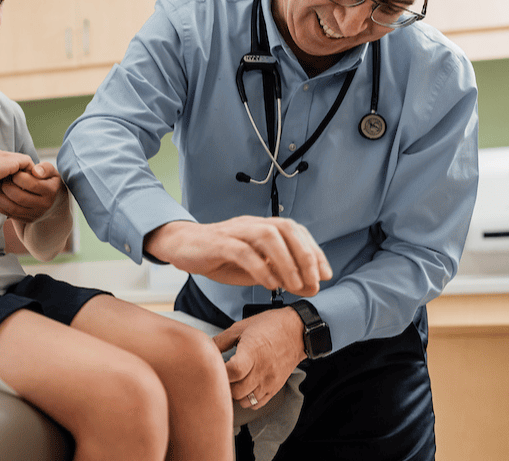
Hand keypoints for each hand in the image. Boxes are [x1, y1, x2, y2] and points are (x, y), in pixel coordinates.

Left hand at [0, 161, 63, 221]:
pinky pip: (8, 214)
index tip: (13, 171)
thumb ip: (44, 168)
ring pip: (12, 208)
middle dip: (7, 187)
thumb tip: (35, 171)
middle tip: (2, 179)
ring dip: (0, 197)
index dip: (19, 177)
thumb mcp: (51, 171)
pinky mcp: (26, 220)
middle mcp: (44, 205)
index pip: (32, 184)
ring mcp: (35, 214)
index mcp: (51, 191)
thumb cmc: (47, 180)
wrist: (52, 198)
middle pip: (20, 198)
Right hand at [146, 216, 331, 296]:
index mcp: (263, 227)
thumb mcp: (254, 267)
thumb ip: (279, 273)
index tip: (325, 274)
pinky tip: (269, 284)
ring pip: (267, 236)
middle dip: (305, 255)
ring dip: (286, 261)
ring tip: (294, 285)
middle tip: (314, 281)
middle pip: (287, 229)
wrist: (183, 246)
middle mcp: (253, 224)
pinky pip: (243, 251)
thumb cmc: (220, 256)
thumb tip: (308, 285)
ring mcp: (235, 231)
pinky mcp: (218, 243)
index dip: (314, 252)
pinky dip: (260, 267)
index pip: (296, 232)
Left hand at [213, 307, 306, 409]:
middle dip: (225, 385)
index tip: (214, 369)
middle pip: (237, 390)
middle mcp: (262, 369)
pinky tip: (244, 388)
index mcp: (252, 352)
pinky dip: (248, 400)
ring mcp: (269, 381)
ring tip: (233, 382)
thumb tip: (206, 349)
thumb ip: (221, 340)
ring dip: (235, 394)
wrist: (296, 331)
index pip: (234, 372)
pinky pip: (257, 404)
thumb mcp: (242, 327)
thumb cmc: (270, 326)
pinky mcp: (275, 387)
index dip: (220, 373)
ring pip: (245, 400)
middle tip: (221, 376)